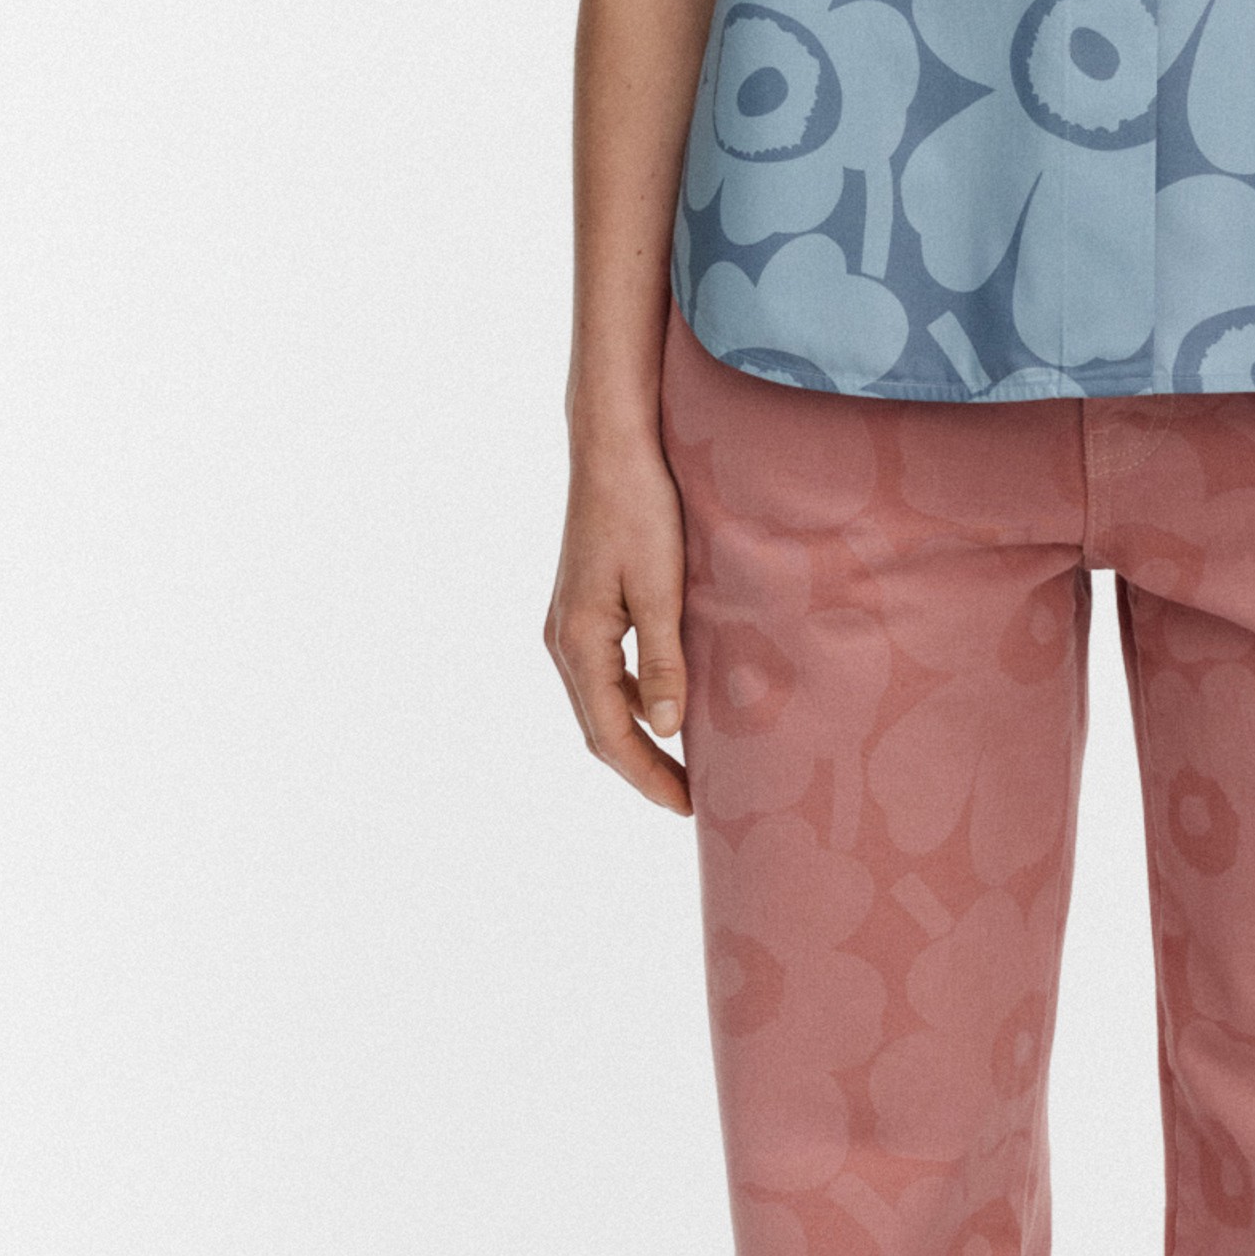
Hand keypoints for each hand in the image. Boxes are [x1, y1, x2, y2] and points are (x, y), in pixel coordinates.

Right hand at [546, 430, 692, 815]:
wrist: (613, 449)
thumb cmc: (640, 510)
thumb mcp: (661, 589)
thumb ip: (665, 661)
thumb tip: (669, 728)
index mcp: (579, 642)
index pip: (610, 734)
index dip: (648, 776)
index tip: (687, 806)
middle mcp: (564, 641)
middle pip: (600, 727)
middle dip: (642, 768)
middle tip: (691, 799)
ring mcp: (570, 625)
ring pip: (602, 703)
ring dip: (639, 738)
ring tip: (684, 764)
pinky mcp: (585, 609)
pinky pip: (606, 675)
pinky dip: (635, 702)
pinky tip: (670, 707)